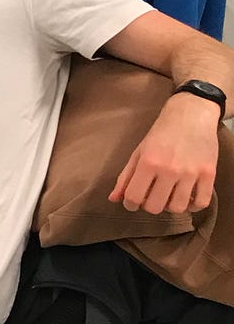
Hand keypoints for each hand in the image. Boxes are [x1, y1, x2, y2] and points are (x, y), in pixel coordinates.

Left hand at [108, 94, 219, 213]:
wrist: (190, 116)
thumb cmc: (161, 133)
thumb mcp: (138, 152)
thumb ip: (125, 176)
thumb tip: (113, 199)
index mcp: (148, 162)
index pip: (134, 196)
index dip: (130, 204)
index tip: (132, 202)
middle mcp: (170, 170)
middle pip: (155, 206)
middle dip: (149, 205)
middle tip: (151, 197)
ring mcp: (191, 173)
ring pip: (178, 207)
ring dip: (170, 206)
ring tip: (168, 196)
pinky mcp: (209, 174)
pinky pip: (202, 203)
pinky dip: (193, 206)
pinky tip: (187, 199)